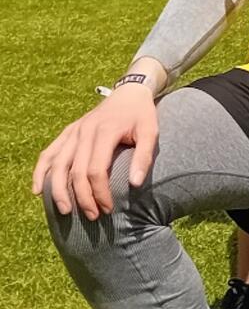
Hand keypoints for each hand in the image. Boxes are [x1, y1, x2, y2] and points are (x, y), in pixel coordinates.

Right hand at [33, 84, 158, 220]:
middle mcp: (84, 131)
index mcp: (105, 131)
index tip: (109, 208)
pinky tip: (37, 190)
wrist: (129, 92)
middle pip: (75, 171)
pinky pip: (48, 153)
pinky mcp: (67, 132)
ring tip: (65, 211)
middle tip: (93, 216)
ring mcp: (73, 132)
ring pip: (58, 165)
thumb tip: (134, 184)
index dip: (100, 192)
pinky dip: (40, 172)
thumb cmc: (141, 114)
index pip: (96, 170)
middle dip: (82, 197)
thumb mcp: (151, 131)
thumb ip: (144, 156)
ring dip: (58, 190)